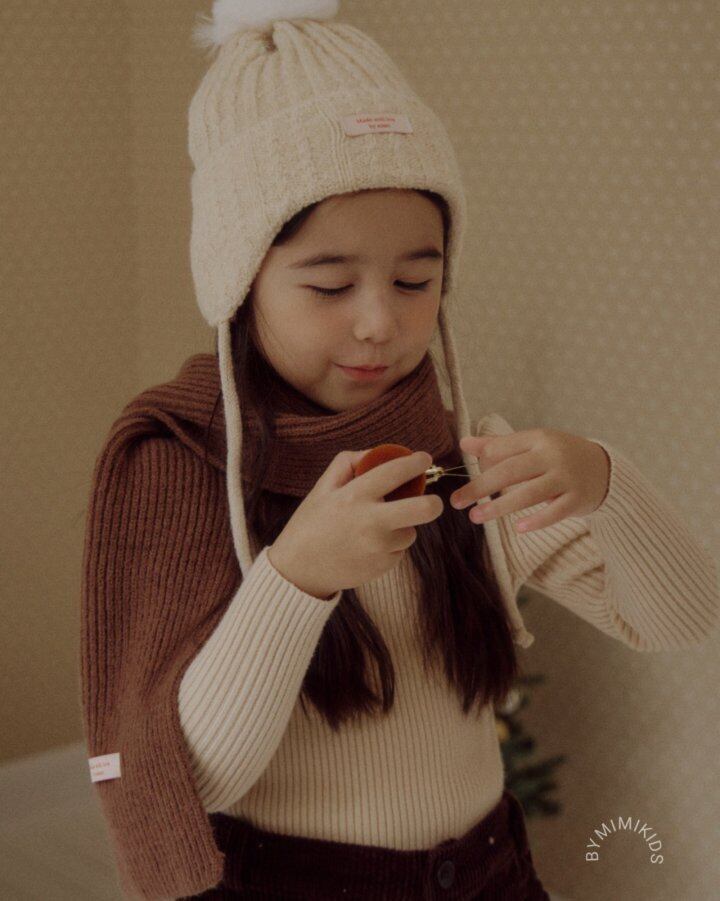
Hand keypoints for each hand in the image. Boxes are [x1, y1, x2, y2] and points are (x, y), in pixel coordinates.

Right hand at [268, 449, 442, 596]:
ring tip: (378, 528)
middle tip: (433, 501)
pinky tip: (369, 546)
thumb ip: (348, 463)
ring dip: (402, 527)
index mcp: (355, 497)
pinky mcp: (383, 566)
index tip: (424, 458)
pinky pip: (399, 550)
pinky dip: (391, 546)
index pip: (395, 472)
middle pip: (423, 509)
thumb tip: (377, 453)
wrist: (300, 570)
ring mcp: (379, 547)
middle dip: (434, 503)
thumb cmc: (311, 524)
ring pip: (411, 532)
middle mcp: (371, 522)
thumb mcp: (322, 487)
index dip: (415, 463)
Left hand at [449, 428, 610, 533]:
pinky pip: (555, 512)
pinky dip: (537, 521)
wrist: (605, 469)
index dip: (479, 461)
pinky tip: (517, 528)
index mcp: (538, 439)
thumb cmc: (559, 456)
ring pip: (529, 493)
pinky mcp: (578, 499)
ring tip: (476, 517)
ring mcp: (567, 478)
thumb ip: (499, 445)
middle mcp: (552, 456)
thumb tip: (464, 443)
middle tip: (457, 501)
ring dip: (500, 506)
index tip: (458, 476)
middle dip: (481, 487)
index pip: (503, 448)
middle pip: (511, 471)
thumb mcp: (533, 444)